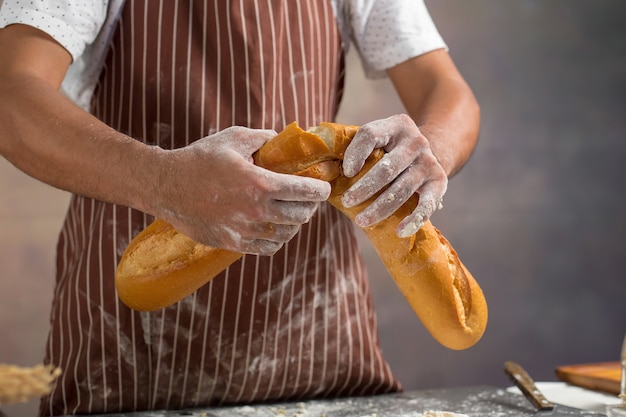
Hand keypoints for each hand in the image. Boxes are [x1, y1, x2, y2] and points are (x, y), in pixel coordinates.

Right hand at [152, 126, 330, 254]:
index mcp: (260, 184)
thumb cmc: (200, 158)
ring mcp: (244, 231)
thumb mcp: (233, 138)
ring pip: (286, 234)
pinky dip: (278, 239)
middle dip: (310, 206)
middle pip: (301, 216)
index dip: (319, 190)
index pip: (304, 192)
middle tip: (309, 199)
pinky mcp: (233, 244)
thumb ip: (263, 138)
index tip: (323, 188)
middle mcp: (256, 211)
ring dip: (294, 224)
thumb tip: (283, 140)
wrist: (166, 186)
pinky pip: (267, 248)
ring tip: (293, 213)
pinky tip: (276, 229)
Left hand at [340, 114, 447, 237]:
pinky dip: (414, 220)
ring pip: (402, 189)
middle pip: (387, 167)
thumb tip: (317, 156)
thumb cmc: (389, 149)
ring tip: (362, 220)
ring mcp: (429, 162)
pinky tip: (400, 231)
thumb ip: (353, 145)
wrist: (427, 152)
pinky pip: (427, 204)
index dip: (356, 153)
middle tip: (347, 202)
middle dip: (364, 187)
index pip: (371, 135)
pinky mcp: (439, 182)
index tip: (345, 172)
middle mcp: (416, 141)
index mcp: (396, 125)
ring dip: (380, 207)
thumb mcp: (377, 138)